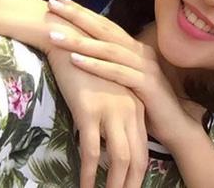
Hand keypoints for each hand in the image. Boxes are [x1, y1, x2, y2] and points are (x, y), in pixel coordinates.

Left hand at [47, 0, 187, 143]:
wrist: (176, 124)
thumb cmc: (147, 105)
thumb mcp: (126, 82)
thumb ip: (112, 67)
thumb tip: (84, 56)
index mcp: (135, 49)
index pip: (105, 25)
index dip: (83, 12)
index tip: (59, 0)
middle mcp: (140, 52)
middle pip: (105, 29)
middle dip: (77, 16)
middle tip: (53, 4)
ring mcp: (145, 66)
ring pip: (108, 49)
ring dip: (80, 41)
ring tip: (55, 35)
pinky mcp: (146, 84)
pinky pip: (117, 72)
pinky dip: (96, 65)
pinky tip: (76, 60)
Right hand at [47, 49, 148, 187]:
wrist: (70, 41)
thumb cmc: (87, 67)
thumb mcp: (110, 91)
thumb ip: (117, 114)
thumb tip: (111, 142)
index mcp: (137, 106)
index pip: (143, 147)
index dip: (139, 171)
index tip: (133, 186)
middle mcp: (130, 110)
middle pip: (137, 156)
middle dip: (131, 182)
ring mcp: (112, 111)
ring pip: (118, 157)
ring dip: (114, 184)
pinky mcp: (90, 111)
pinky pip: (91, 150)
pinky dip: (88, 172)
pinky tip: (84, 185)